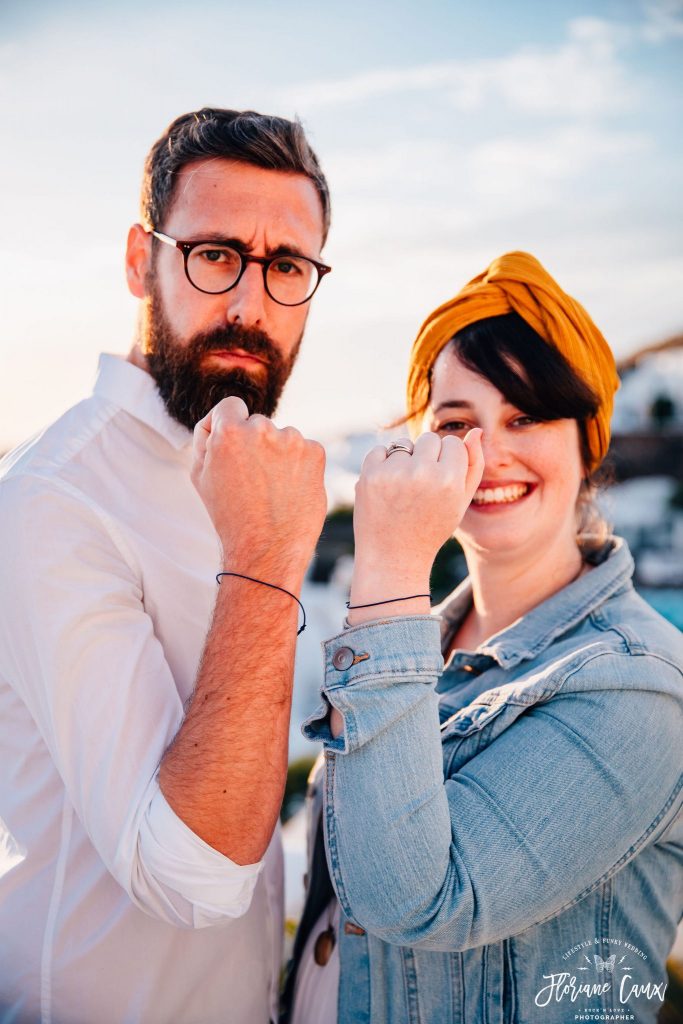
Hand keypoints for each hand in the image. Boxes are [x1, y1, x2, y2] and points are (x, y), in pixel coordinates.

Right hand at [191, 397, 326, 584]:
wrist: (267, 549)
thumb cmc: (229, 517)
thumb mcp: (201, 476)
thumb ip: (206, 440)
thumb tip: (217, 421)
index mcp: (229, 431)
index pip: (230, 406)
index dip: (229, 424)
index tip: (233, 443)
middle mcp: (262, 428)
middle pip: (258, 424)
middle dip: (254, 444)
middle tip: (252, 479)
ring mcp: (292, 440)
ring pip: (283, 438)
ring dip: (278, 455)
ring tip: (272, 490)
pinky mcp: (315, 453)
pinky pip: (304, 451)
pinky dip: (299, 466)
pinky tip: (289, 490)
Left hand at [349, 430, 483, 609]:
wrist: (393, 557)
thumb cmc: (431, 529)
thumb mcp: (460, 502)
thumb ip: (474, 465)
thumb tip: (476, 431)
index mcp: (449, 480)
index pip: (452, 442)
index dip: (447, 460)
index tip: (440, 480)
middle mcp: (422, 473)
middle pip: (430, 438)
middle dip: (427, 456)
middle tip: (421, 486)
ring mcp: (393, 473)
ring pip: (404, 443)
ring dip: (404, 459)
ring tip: (403, 489)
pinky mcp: (370, 475)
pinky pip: (380, 450)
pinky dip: (382, 464)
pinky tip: (387, 488)